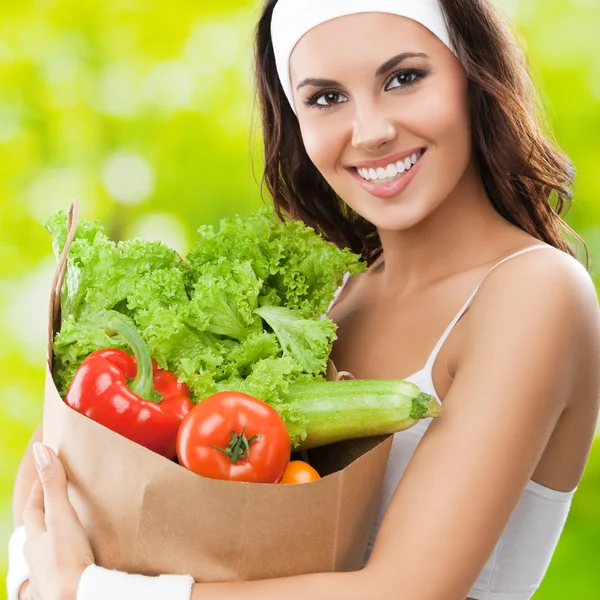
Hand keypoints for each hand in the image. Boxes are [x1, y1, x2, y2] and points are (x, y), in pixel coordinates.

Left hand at [22, 443, 94, 599]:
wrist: (76, 596)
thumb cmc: (67, 558)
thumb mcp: (61, 515)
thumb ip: (54, 484)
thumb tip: (41, 450)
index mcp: (35, 538)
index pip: (32, 509)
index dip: (39, 489)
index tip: (48, 471)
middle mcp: (36, 556)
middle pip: (36, 530)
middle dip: (44, 512)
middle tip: (57, 498)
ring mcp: (47, 573)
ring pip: (44, 551)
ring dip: (52, 538)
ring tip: (65, 529)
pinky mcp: (61, 585)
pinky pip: (57, 568)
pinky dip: (62, 559)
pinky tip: (71, 560)